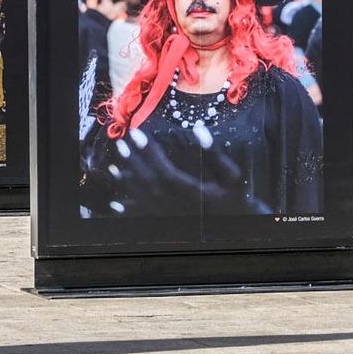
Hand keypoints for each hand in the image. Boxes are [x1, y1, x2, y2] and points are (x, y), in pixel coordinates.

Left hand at [94, 125, 267, 217]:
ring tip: (113, 167)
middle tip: (121, 143)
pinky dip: (128, 211)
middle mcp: (177, 205)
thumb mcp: (232, 174)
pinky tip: (116, 204)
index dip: (147, 151)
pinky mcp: (168, 224)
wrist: (238, 224)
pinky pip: (144, 218)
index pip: (163, 169)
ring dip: (127, 183)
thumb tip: (199, 128)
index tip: (136, 133)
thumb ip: (214, 153)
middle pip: (148, 182)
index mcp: (191, 191)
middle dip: (133, 162)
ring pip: (143, 200)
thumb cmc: (235, 197)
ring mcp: (171, 216)